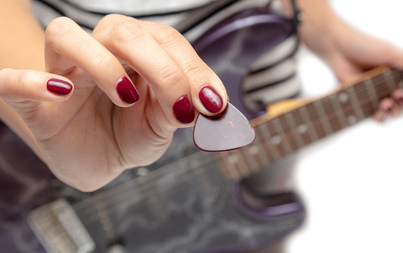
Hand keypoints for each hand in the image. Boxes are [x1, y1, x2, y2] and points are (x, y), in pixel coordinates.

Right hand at [0, 15, 226, 190]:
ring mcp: (63, 72)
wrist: (99, 160)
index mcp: (136, 53)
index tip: (213, 103)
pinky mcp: (34, 102)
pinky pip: (13, 80)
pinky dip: (31, 81)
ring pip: (66, 35)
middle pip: (122, 31)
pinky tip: (60, 91)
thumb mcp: (163, 123)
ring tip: (125, 98)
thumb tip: (209, 102)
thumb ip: (181, 107)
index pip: (164, 40)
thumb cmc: (130, 133)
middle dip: (160, 66)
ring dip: (102, 63)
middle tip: (182, 106)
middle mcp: (100, 52)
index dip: (192, 67)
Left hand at [296, 0, 402, 121]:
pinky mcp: (366, 102)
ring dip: (396, 111)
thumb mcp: (392, 52)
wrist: (338, 50)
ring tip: (385, 102)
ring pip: (398, 113)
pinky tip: (378, 112)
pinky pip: (378, 117)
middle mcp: (397, 85)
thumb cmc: (365, 47)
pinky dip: (381, 117)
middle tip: (398, 93)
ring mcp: (382, 94)